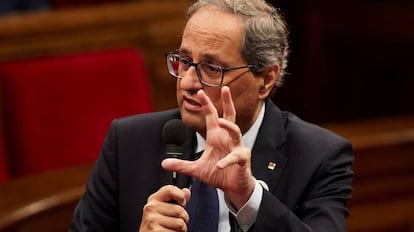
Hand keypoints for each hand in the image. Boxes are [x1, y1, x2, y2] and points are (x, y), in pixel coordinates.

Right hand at [139, 185, 190, 231]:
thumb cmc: (157, 225)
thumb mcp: (164, 210)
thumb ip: (176, 199)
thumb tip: (186, 192)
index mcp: (154, 200)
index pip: (169, 190)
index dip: (180, 195)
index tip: (183, 202)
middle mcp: (150, 208)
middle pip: (179, 210)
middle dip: (183, 219)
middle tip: (176, 223)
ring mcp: (152, 219)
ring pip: (180, 223)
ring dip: (181, 229)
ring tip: (172, 229)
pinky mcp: (155, 231)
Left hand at [162, 86, 255, 208]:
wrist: (233, 188)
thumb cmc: (218, 174)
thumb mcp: (197, 169)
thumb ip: (181, 165)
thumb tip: (163, 163)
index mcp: (216, 136)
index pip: (212, 116)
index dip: (207, 104)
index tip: (200, 91)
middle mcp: (227, 138)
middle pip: (230, 116)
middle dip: (227, 102)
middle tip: (224, 88)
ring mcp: (237, 147)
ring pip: (236, 132)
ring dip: (228, 126)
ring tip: (220, 122)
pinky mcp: (242, 159)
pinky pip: (235, 156)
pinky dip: (227, 160)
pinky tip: (218, 165)